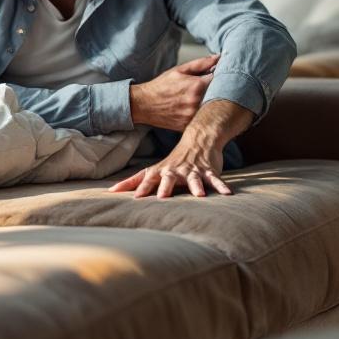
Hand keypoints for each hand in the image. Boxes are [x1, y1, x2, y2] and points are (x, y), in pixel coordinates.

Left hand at [107, 132, 232, 198]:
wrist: (198, 139)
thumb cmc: (172, 162)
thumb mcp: (152, 170)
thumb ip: (133, 182)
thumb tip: (111, 191)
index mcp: (161, 171)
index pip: (149, 180)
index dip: (142, 189)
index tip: (135, 199)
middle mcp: (176, 171)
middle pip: (169, 179)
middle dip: (166, 187)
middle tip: (162, 197)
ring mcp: (192, 170)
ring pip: (194, 179)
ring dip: (196, 186)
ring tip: (200, 196)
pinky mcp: (208, 171)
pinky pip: (214, 179)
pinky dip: (221, 186)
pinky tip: (227, 193)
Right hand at [129, 54, 217, 131]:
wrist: (143, 104)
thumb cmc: (161, 86)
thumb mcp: (179, 70)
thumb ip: (201, 64)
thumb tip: (218, 58)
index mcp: (196, 85)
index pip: (219, 80)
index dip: (218, 78)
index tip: (214, 78)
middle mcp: (197, 102)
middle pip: (217, 95)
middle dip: (215, 91)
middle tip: (205, 90)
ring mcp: (193, 115)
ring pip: (210, 108)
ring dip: (208, 104)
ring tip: (194, 100)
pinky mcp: (189, 126)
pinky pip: (202, 120)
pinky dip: (200, 115)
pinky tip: (190, 110)